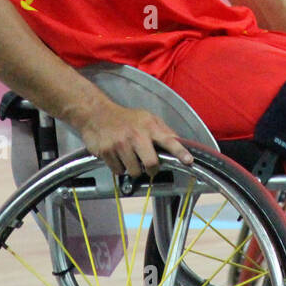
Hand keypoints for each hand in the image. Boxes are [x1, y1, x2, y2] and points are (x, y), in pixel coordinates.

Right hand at [76, 101, 194, 176]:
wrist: (97, 114)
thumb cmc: (125, 118)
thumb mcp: (147, 118)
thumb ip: (163, 131)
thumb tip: (178, 143)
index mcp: (149, 126)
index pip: (169, 140)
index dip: (180, 152)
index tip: (189, 161)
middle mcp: (136, 135)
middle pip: (151, 164)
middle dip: (152, 170)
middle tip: (150, 168)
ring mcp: (120, 144)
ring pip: (134, 171)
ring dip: (133, 168)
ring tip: (129, 156)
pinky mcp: (107, 152)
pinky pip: (118, 171)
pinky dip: (120, 167)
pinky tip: (117, 156)